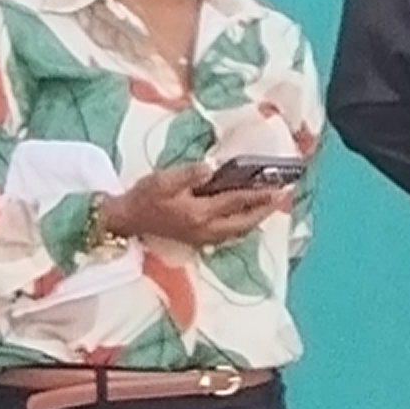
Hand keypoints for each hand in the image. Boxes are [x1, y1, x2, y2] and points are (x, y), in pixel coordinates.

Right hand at [94, 163, 284, 249]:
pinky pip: (229, 234)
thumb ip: (190, 174)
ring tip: (270, 205)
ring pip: (238, 231)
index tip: (279, 188)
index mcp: (199, 213)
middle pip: (244, 222)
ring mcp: (203, 238)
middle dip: (264, 210)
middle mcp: (206, 230)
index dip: (258, 195)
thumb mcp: (165, 179)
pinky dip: (242, 224)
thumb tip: (212, 168)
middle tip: (283, 197)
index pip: (235, 202)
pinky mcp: (198, 240)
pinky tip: (246, 216)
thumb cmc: (145, 197)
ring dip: (256, 218)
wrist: (127, 219)